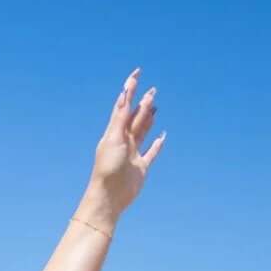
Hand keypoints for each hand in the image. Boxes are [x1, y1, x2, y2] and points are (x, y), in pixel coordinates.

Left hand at [87, 69, 163, 218]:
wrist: (109, 197)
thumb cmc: (108, 168)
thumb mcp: (114, 138)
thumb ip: (121, 116)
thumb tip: (125, 93)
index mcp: (115, 132)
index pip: (123, 105)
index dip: (130, 88)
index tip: (137, 73)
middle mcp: (124, 141)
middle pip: (135, 117)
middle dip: (143, 103)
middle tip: (153, 90)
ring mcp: (133, 154)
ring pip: (143, 132)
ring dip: (149, 119)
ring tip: (155, 107)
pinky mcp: (141, 168)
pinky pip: (151, 153)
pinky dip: (157, 145)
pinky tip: (162, 136)